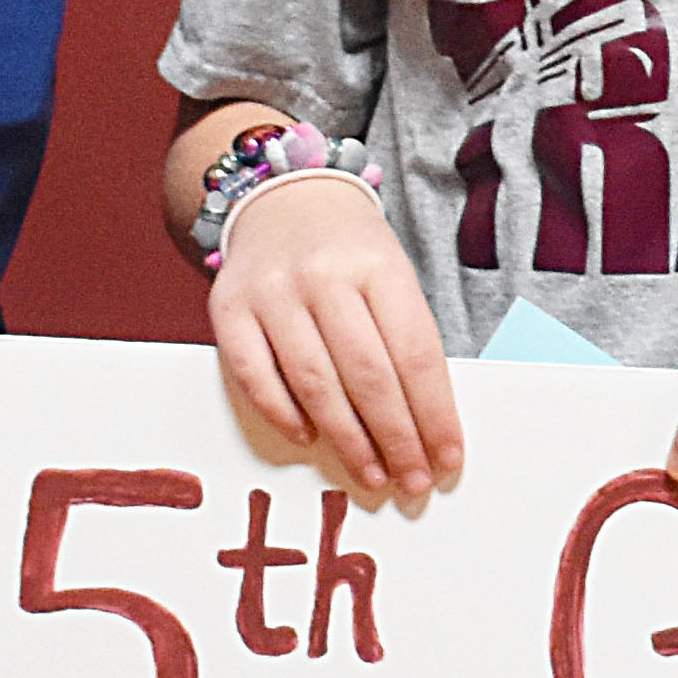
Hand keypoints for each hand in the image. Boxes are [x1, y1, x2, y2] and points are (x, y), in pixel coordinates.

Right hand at [208, 164, 461, 505]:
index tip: (448, 459)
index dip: (435, 415)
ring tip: (373, 474)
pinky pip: (255, 376)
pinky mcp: (228, 308)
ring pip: (315, 382)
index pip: (416, 353)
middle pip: (368, 375)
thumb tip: (427, 426)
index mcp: (378, 264)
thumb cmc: (350, 251)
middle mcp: (323, 275)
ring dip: (348, 439)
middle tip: (414, 481)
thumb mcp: (393, 277)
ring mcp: (272, 292)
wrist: (284, 197)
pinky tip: (310, 438)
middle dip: (397, 439)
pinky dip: (283, 414)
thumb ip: (406, 341)